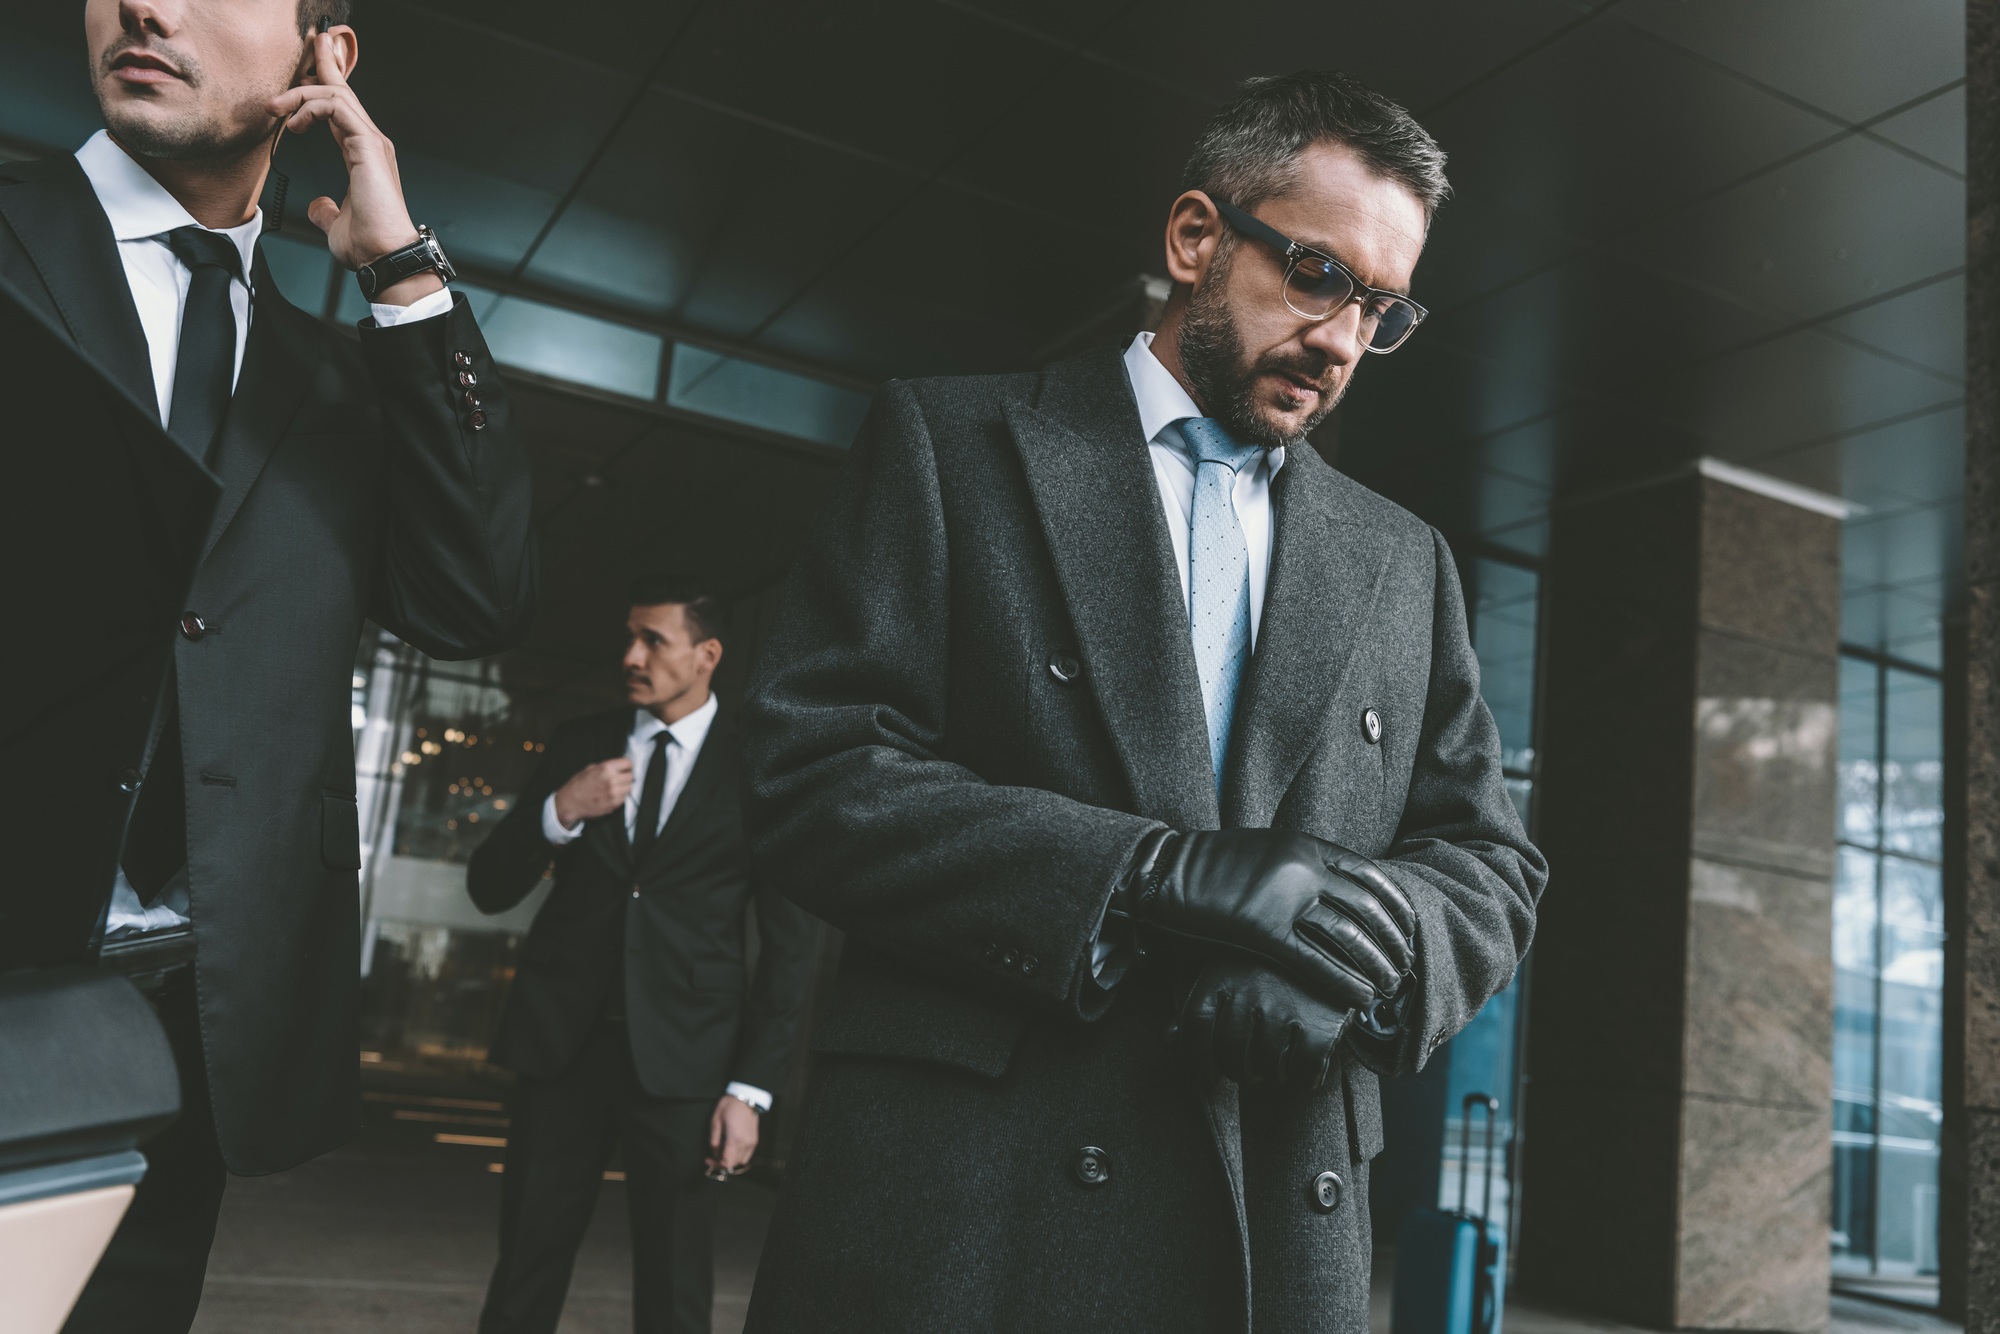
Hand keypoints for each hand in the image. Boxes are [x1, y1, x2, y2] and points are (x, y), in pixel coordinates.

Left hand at [265, 30, 441, 304]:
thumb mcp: (335, 224)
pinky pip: (337, 109)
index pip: (341, 111)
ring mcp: (372, 142)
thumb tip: (318, 205)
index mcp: (364, 156)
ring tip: (275, 107)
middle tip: (310, 41)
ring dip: (301, 94)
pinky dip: (312, 107)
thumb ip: (326, 210)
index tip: (308, 67)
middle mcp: (370, 143)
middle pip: (343, 91)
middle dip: (323, 64)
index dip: (323, 86)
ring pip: (336, 96)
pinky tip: (294, 121)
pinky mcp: (368, 146)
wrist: (384, 257)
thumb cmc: (369, 245)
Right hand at [552, 759, 632, 829]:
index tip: (625, 767)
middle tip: (619, 777)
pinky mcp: (614, 804)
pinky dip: (621, 796)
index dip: (627, 765)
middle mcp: (612, 780)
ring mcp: (614, 793)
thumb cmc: (578, 786)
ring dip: (624, 786)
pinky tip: (611, 794)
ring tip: (615, 787)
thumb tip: (618, 766)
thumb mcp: (590, 769)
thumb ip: (606, 766)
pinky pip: (624, 797)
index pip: (628, 763)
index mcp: (606, 769)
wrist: (571, 802)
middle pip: (630, 776)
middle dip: (626, 776)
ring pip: (629, 787)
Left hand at [706, 1094, 758, 1176]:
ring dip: (731, 1160)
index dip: (716, 1165)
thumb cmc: (729, 1106)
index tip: (708, 1160)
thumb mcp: (716, 1120)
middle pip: (734, 1164)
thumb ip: (714, 1139)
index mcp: (735, 1139)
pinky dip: (738, 1156)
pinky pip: (746, 1155)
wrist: (746, 1097)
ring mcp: (752, 1143)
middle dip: (722, 1162)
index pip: (727, 1163)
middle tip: (713, 1155)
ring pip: (741, 1161)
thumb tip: (714, 1151)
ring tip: (722, 1151)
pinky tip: (731, 1147)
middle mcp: (746, 1144)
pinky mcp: (755, 1140)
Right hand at [1130, 829, 1415, 1010]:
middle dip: (1395, 943)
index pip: (1372, 875)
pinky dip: (1345, 983)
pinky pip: (1317, 962)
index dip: (1398, 907)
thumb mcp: (1267, 850)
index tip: (1410, 930)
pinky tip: (1360, 998)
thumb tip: (1338, 892)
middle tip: (1405, 968)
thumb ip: (1304, 865)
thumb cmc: (1212, 868)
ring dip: (1377, 966)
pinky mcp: (1263, 930)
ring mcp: (1284, 898)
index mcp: (1306, 845)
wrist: (1163, 874)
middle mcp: (1303, 867)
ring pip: (1349, 938)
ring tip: (1389, 989)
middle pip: (1368, 909)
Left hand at [1177, 957, 1348, 1088]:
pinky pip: (1303, 1069)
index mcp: (1222, 972)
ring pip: (1265, 1064)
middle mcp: (1250, 987)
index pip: (1195, 1024)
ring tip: (1275, 1065)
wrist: (1337, 947)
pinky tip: (1302, 1070)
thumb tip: (1167, 1041)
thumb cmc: (1271, 967)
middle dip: (1238, 1070)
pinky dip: (1302, 1078)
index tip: (1206, 1080)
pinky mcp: (1321, 1022)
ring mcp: (1286, 1005)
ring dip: (1269, 1074)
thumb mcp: (1230, 973)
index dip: (1196, 1060)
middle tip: (1249, 1071)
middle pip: (1229, 1051)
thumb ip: (1199, 1008)